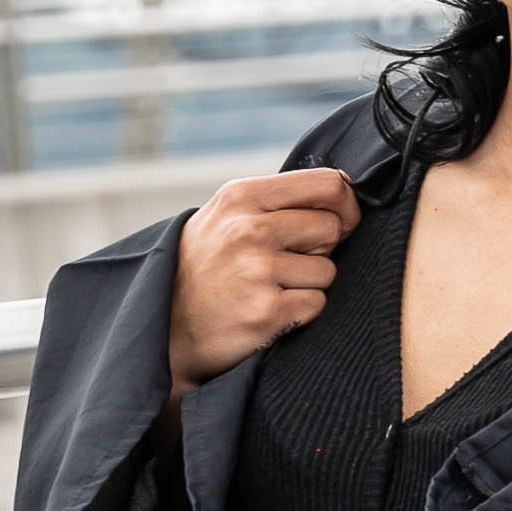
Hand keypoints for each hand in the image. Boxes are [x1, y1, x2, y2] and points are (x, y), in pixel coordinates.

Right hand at [168, 169, 359, 392]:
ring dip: (309, 284)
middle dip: (322, 248)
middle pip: (331, 227)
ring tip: (270, 287)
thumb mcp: (225, 215)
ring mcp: (256, 270)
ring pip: (327, 270)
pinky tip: (269, 310)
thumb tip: (344, 187)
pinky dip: (301, 312)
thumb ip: (276, 200)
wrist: (166, 326)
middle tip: (289, 262)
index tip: (339, 223)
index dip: (345, 205)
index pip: (327, 184)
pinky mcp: (266, 310)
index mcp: (242, 196)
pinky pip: (316, 304)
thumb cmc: (205, 266)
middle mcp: (248, 229)